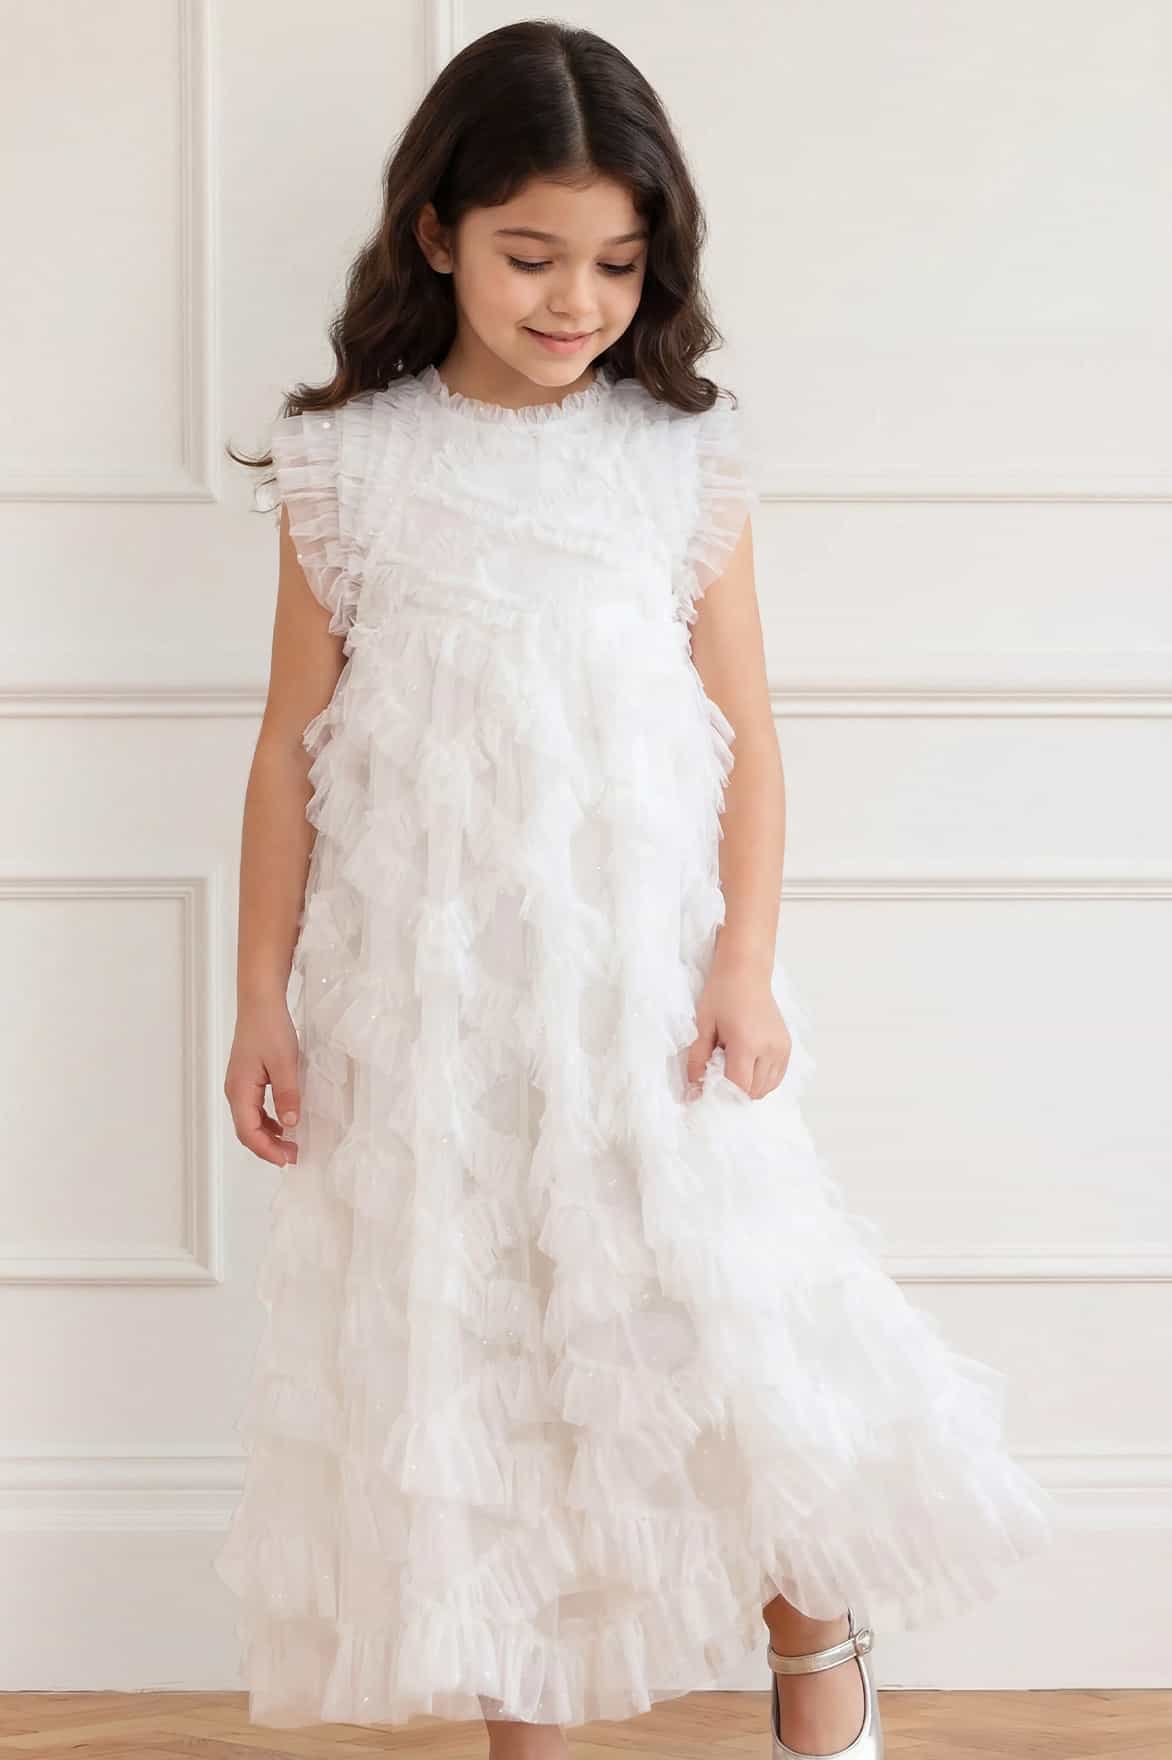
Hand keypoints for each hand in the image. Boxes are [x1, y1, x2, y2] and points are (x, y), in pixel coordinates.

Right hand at [224, 1000, 301, 1167]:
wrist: (260, 1003)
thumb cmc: (270, 1028)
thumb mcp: (285, 1063)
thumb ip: (287, 1095)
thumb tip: (290, 1125)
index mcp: (240, 1090)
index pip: (248, 1132)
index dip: (267, 1150)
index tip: (288, 1159)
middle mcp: (235, 1091)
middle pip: (247, 1130)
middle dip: (268, 1147)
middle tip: (293, 1155)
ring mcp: (239, 1085)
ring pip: (250, 1121)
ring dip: (269, 1135)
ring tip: (291, 1144)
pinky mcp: (246, 1079)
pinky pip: (254, 1109)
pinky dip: (268, 1121)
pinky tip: (284, 1122)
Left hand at [685, 953, 791, 1100]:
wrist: (746, 972)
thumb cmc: (721, 994)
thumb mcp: (703, 1027)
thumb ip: (697, 1061)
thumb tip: (693, 1091)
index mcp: (747, 1044)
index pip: (738, 1087)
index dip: (720, 1094)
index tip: (706, 1090)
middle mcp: (770, 1049)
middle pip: (753, 1092)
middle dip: (733, 1091)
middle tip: (718, 1074)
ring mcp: (782, 1049)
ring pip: (766, 1088)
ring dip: (748, 1087)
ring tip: (733, 1065)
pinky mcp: (787, 1047)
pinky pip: (775, 1078)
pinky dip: (761, 1080)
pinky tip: (747, 1065)